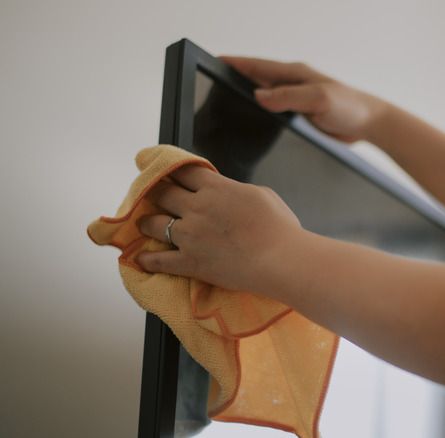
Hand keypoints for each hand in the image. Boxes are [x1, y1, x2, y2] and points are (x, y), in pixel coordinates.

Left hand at [136, 165, 301, 294]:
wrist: (280, 259)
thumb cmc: (279, 228)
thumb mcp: (262, 194)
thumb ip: (237, 190)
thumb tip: (229, 194)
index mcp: (216, 188)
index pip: (183, 171)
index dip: (170, 168)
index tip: (162, 169)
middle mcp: (197, 208)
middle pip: (161, 192)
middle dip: (152, 191)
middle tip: (148, 193)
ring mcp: (190, 235)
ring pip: (153, 224)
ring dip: (146, 222)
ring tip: (143, 223)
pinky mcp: (190, 262)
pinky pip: (159, 261)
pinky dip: (147, 260)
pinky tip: (140, 259)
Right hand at [220, 56, 386, 142]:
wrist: (370, 123)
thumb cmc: (350, 106)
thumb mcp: (319, 99)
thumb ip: (289, 97)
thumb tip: (259, 96)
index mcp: (295, 73)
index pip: (258, 66)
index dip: (236, 64)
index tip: (215, 62)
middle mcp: (293, 83)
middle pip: (256, 79)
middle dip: (235, 79)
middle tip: (211, 85)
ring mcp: (296, 99)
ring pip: (264, 96)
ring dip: (247, 98)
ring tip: (223, 103)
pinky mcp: (300, 115)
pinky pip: (275, 112)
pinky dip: (261, 113)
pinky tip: (252, 123)